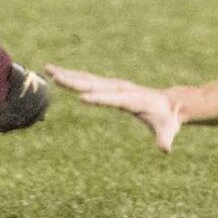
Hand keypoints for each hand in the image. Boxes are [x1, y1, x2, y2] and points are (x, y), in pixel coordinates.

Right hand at [44, 64, 185, 151]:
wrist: (168, 103)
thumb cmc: (167, 119)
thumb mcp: (168, 129)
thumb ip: (165, 138)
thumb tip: (165, 149)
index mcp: (132, 99)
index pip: (113, 99)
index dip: (98, 98)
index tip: (81, 97)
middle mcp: (120, 88)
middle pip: (94, 84)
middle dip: (75, 81)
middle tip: (55, 77)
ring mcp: (114, 85)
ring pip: (87, 78)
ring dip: (68, 74)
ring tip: (49, 69)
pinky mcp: (109, 86)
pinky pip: (88, 80)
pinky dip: (73, 76)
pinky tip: (58, 74)